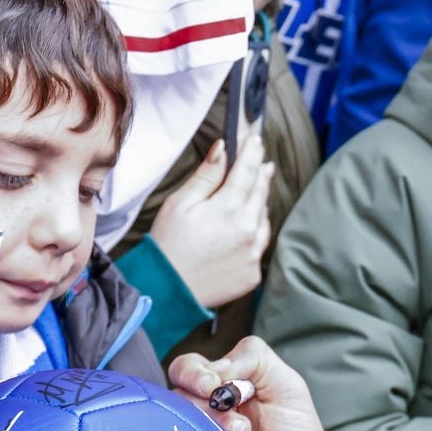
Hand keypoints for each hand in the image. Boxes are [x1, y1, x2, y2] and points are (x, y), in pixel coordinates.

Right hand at [148, 136, 273, 309]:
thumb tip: (223, 148)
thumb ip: (206, 175)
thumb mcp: (180, 203)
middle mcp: (248, 230)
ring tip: (253, 193)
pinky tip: (245, 228)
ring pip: (264, 218)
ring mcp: (253, 253)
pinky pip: (260, 244)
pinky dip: (256, 232)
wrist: (166, 291)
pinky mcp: (253, 273)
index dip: (252, 151)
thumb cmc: (167, 244)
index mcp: (229, 209)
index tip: (256, 139)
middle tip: (262, 160)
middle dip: (261, 173)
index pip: (247, 170)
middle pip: (261, 192)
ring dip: (260, 203)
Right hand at [171, 336, 330, 430]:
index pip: (184, 370)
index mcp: (219, 388)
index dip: (192, 375)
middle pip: (181, 406)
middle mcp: (203, 417)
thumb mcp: (287, 386)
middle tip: (244, 429)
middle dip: (217, 418)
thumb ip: (255, 359)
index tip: (212, 386)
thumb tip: (215, 368)